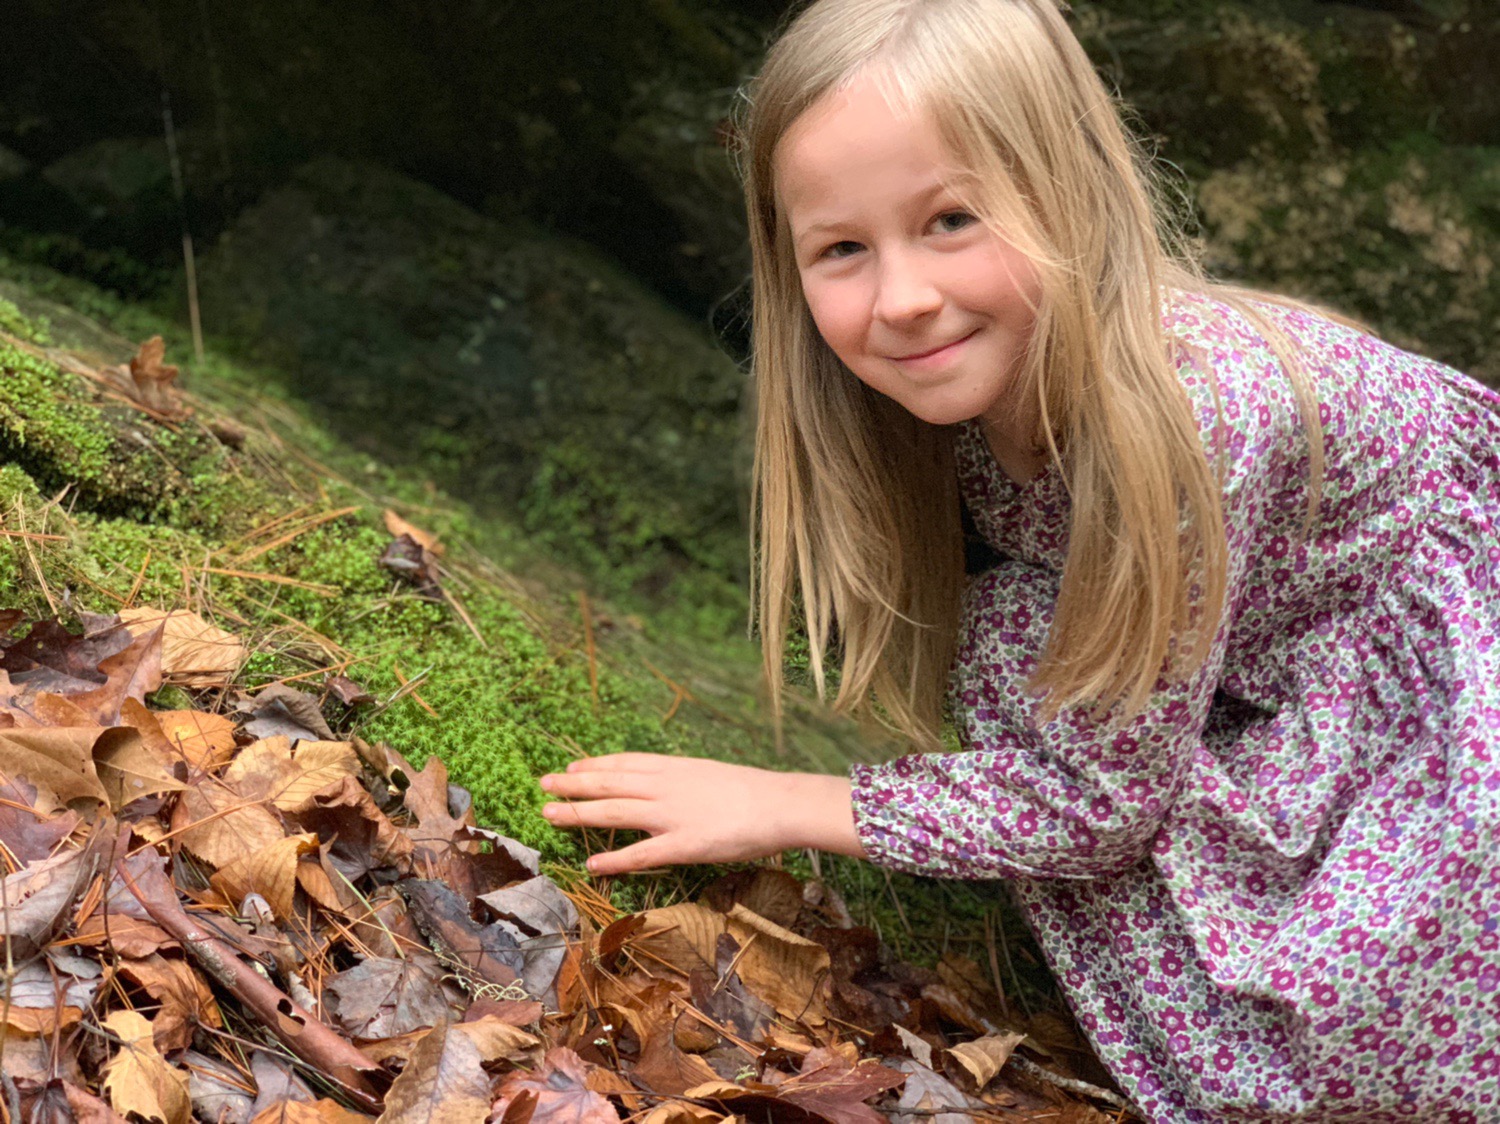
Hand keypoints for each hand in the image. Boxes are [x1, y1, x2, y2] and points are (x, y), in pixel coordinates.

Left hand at [538, 753, 865, 874]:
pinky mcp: (683, 844)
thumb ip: (685, 781)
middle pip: (610, 782)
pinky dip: (614, 859)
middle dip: (573, 785)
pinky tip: (592, 863)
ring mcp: (671, 815)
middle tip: (544, 784)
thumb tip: (669, 786)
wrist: (780, 803)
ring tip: (549, 815)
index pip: (625, 762)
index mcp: (674, 768)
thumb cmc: (753, 791)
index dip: (595, 765)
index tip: (572, 767)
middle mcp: (665, 787)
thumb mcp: (712, 775)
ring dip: (579, 813)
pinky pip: (642, 854)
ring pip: (615, 812)